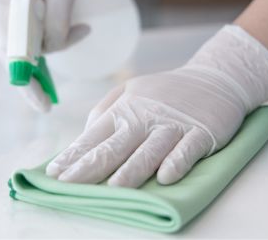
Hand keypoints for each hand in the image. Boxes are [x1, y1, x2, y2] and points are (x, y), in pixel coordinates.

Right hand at [0, 0, 96, 111]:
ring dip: (44, 62)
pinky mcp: (15, 21)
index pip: (8, 45)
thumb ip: (57, 22)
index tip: (37, 98)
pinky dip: (43, 54)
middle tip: (46, 104)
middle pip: (9, 53)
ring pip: (19, 51)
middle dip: (30, 78)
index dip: (22, 75)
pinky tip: (59, 61)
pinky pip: (26, 44)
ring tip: (69, 57)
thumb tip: (50, 51)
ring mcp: (3, 16)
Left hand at [45, 25, 267, 187]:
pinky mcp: (201, 132)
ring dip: (131, 170)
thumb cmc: (165, 92)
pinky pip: (187, 150)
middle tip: (69, 185)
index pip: (93, 136)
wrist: (214, 78)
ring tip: (113, 188)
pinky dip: (177, 162)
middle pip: (114, 146)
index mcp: (124, 109)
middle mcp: (144, 117)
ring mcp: (173, 125)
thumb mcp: (130, 90)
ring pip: (149, 151)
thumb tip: (84, 136)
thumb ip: (105, 110)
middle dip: (90, 168)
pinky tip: (166, 178)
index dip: (73, 155)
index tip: (54, 173)